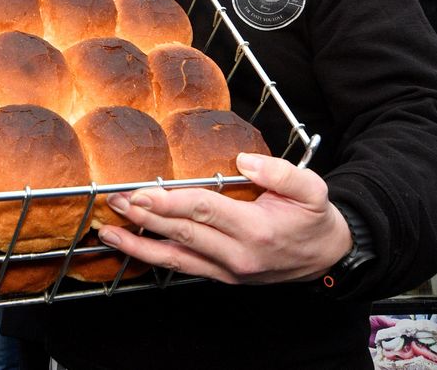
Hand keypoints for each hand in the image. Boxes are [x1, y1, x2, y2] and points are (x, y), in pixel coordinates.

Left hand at [97, 153, 352, 284]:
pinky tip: (134, 248)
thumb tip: (244, 159)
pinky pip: (183, 268)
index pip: (203, 211)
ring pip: (176, 259)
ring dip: (139, 246)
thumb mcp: (312, 189)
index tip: (141, 193)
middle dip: (145, 219)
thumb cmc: (314, 219)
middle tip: (115, 204)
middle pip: (182, 234)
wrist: (326, 258)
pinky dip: (155, 258)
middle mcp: (237, 255)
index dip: (169, 202)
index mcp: (256, 230)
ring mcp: (228, 271)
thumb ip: (280, 172)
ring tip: (109, 233)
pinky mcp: (222, 277)